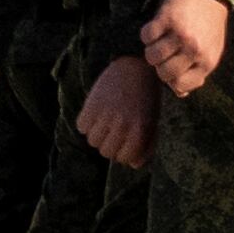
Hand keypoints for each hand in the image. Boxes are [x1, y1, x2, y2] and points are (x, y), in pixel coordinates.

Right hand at [75, 53, 160, 167]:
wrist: (135, 67)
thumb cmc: (146, 99)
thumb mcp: (152, 121)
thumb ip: (147, 146)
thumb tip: (135, 165)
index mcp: (140, 129)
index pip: (124, 159)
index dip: (123, 153)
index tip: (125, 143)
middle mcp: (122, 124)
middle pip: (105, 152)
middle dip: (109, 145)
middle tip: (113, 132)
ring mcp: (106, 114)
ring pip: (92, 141)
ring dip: (97, 135)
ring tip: (104, 122)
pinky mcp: (92, 103)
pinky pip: (81, 126)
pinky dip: (86, 123)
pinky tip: (95, 113)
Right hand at [139, 0, 231, 97]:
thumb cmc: (208, 27)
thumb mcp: (210, 52)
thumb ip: (197, 74)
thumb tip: (180, 93)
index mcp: (208, 61)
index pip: (180, 85)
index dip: (172, 79)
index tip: (173, 67)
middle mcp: (195, 49)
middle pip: (163, 73)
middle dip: (160, 66)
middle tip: (165, 53)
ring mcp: (181, 33)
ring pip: (152, 56)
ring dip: (151, 50)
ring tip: (160, 41)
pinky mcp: (167, 17)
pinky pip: (146, 37)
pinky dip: (147, 34)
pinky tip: (157, 28)